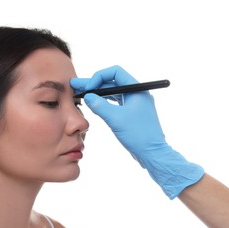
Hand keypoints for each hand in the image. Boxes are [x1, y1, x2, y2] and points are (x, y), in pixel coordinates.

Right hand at [71, 65, 203, 198]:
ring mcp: (133, 104)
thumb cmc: (139, 135)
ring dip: (96, 93)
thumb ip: (100, 106)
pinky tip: (92, 104)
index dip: (99, 77)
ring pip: (111, 93)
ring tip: (80, 94)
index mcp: (136, 90)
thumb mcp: (116, 118)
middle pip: (111, 83)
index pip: (115, 73)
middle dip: (93, 84)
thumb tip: (88, 96)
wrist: (152, 153)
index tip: (88, 88)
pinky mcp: (130, 114)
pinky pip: (114, 103)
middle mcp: (135, 94)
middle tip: (76, 85)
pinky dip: (103, 103)